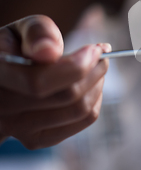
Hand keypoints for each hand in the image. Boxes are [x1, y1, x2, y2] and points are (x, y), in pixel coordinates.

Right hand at [0, 15, 109, 148]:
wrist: (4, 75)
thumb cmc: (18, 48)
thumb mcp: (22, 30)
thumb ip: (37, 32)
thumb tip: (50, 51)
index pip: (39, 82)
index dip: (76, 66)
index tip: (96, 49)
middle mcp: (1, 108)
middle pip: (67, 96)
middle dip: (94, 71)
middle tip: (102, 54)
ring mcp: (17, 129)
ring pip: (79, 110)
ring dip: (98, 84)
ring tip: (98, 66)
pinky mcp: (36, 140)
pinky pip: (82, 121)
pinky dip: (96, 100)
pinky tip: (91, 84)